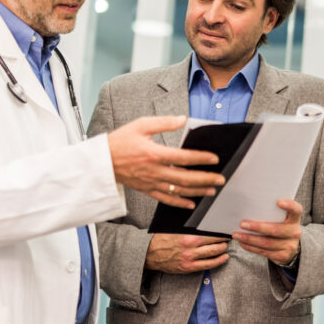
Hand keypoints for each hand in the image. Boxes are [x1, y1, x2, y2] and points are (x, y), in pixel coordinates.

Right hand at [107, 115, 225, 208]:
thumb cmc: (121, 141)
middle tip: (221, 179)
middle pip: (185, 178)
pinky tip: (191, 204)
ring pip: (178, 191)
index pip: (184, 158)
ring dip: (197, 192)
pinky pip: (165, 199)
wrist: (102, 161)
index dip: (201, 159)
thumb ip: (164, 122)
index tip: (215, 159)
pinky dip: (179, 203)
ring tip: (212, 191)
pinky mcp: (146, 190)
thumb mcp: (141, 125)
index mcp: (154, 154)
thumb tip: (183, 119)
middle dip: (206, 179)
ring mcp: (151, 182)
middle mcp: (154, 171)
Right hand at [145, 233, 229, 273]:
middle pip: (215, 243)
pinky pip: (208, 265)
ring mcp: (190, 259)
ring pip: (214, 254)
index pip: (210, 233)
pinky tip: (224, 258)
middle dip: (224, 240)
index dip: (220, 231)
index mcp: (187, 236)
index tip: (225, 229)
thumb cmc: (162, 239)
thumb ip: (189, 227)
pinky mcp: (189, 267)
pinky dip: (219, 261)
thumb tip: (204, 220)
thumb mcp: (174, 229)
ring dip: (223, 249)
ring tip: (226, 246)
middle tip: (229, 237)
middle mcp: (190, 248)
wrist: (150, 253)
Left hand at [232, 199, 301, 266]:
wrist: (291, 247)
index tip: (278, 202)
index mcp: (295, 219)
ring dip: (249, 239)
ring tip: (236, 234)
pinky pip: (263, 252)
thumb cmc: (282, 226)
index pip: (296, 210)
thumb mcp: (283, 218)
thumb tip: (250, 206)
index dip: (289, 206)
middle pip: (275, 230)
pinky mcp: (282, 256)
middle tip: (242, 224)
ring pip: (266, 243)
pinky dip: (251, 247)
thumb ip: (273, 212)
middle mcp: (294, 232)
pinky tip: (242, 243)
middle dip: (257, 227)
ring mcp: (289, 246)